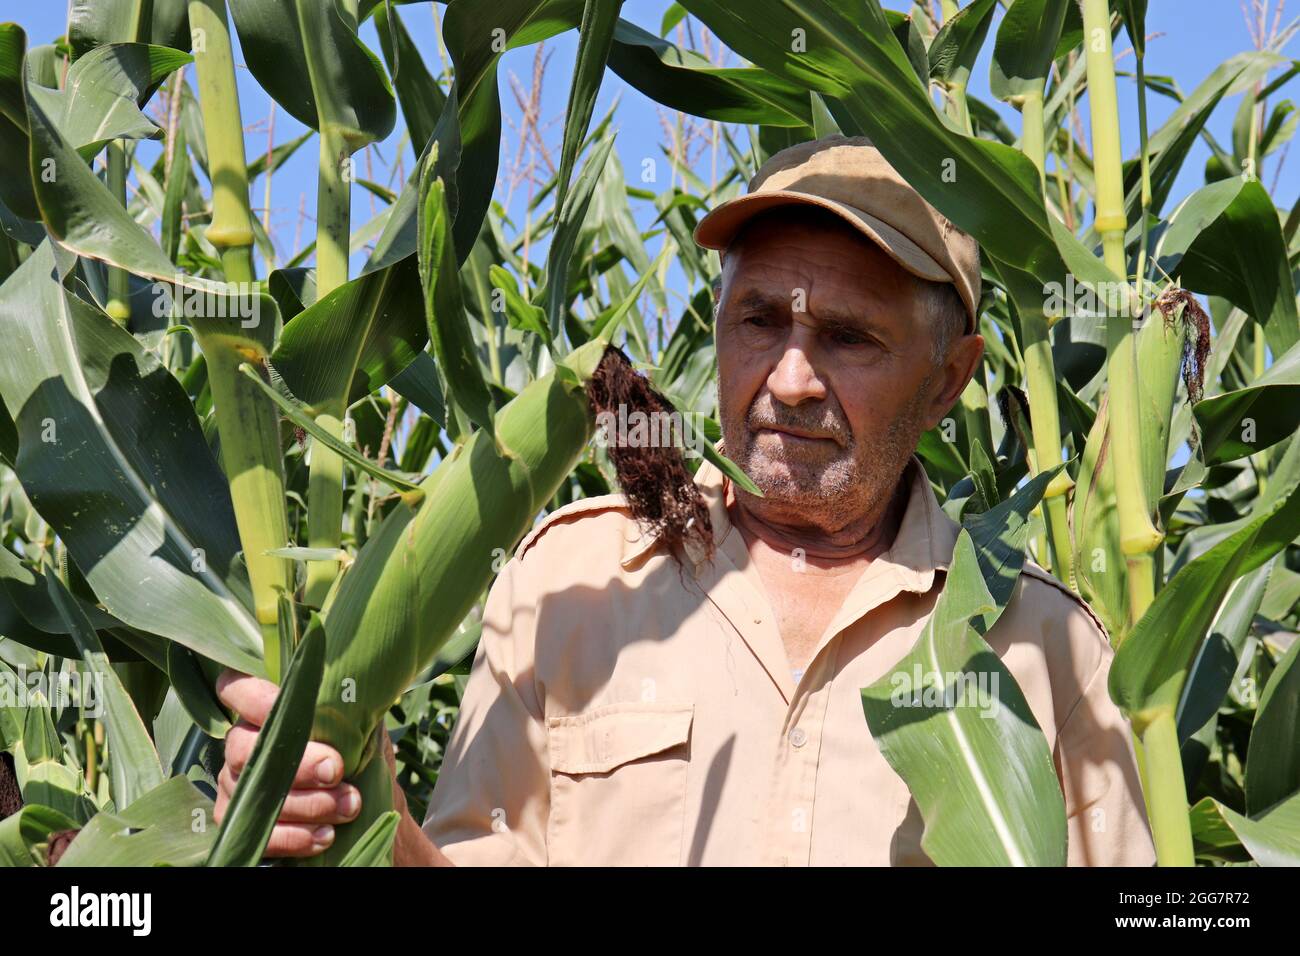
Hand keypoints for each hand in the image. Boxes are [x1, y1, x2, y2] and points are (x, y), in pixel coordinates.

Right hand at [214, 669, 360, 857]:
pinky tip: (326, 835)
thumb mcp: (362, 725)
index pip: (237, 689)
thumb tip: (359, 695)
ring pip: (255, 794)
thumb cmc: (358, 753)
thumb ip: (353, 710)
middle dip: (297, 762)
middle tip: (336, 769)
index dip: (252, 696)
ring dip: (308, 804)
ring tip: (349, 806)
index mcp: (264, 712)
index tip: (286, 707)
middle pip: (245, 749)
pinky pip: (258, 835)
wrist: (366, 803)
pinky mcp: (241, 824)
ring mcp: (235, 786)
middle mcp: (240, 746)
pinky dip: (295, 838)